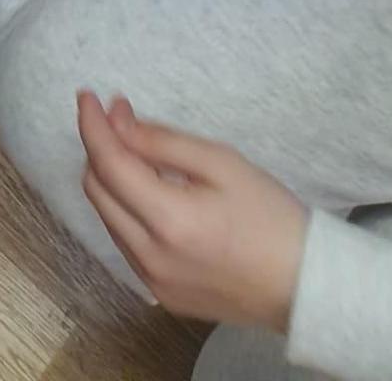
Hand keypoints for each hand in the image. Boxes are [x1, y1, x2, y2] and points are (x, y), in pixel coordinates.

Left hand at [78, 92, 306, 333]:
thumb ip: (162, 141)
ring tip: (138, 150)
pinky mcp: (161, 295)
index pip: (108, 164)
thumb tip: (116, 121)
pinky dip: (127, 209)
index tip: (87, 96)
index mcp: (168, 221)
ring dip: (111, 179)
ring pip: (108, 217)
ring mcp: (153, 282)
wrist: (305, 287)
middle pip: (97, 191)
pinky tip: (151, 191)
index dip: (92, 125)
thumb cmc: (271, 217)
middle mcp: (150, 257)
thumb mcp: (221, 163)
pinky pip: (126, 242)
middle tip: (119, 118)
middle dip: (100, 148)